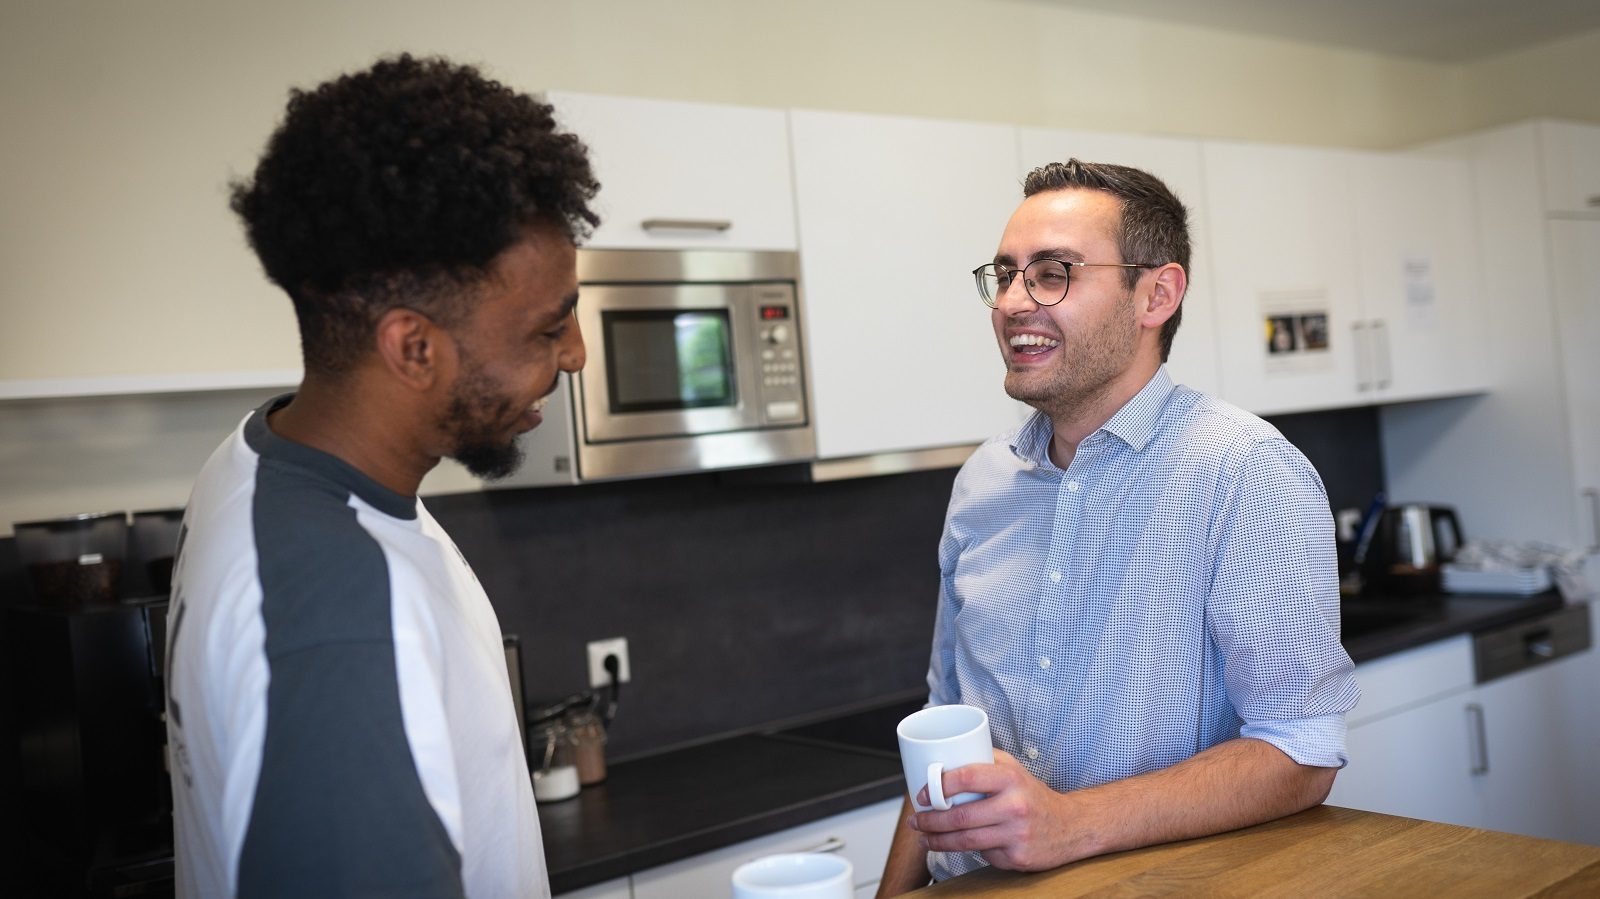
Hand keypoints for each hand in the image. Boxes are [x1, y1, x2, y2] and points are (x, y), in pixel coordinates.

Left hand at [908, 749, 1087, 871]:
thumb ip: (983, 760)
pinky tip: (961, 845)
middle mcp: (1014, 806)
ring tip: (925, 836)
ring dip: (938, 840)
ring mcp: (1016, 834)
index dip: (939, 786)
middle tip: (917, 819)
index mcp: (1011, 778)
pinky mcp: (1017, 858)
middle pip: (960, 816)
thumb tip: (944, 758)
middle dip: (931, 820)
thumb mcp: (1013, 769)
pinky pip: (983, 854)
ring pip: (965, 841)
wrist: (1070, 826)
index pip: (967, 777)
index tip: (923, 793)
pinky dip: (967, 850)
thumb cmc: (1034, 796)